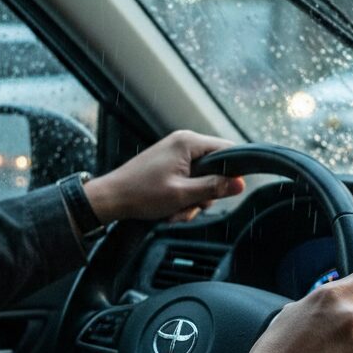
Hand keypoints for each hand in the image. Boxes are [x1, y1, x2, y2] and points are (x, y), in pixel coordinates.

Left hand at [83, 130, 244, 223]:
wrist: (112, 198)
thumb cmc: (141, 194)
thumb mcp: (183, 194)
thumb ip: (214, 188)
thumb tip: (240, 184)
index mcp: (187, 142)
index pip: (227, 149)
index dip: (233, 171)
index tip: (231, 190)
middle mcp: (182, 143)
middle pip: (214, 168)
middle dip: (205, 193)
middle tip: (190, 205)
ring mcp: (174, 154)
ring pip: (200, 179)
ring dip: (192, 199)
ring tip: (175, 210)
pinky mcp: (168, 165)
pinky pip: (187, 181)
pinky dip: (182, 198)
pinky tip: (169, 208)